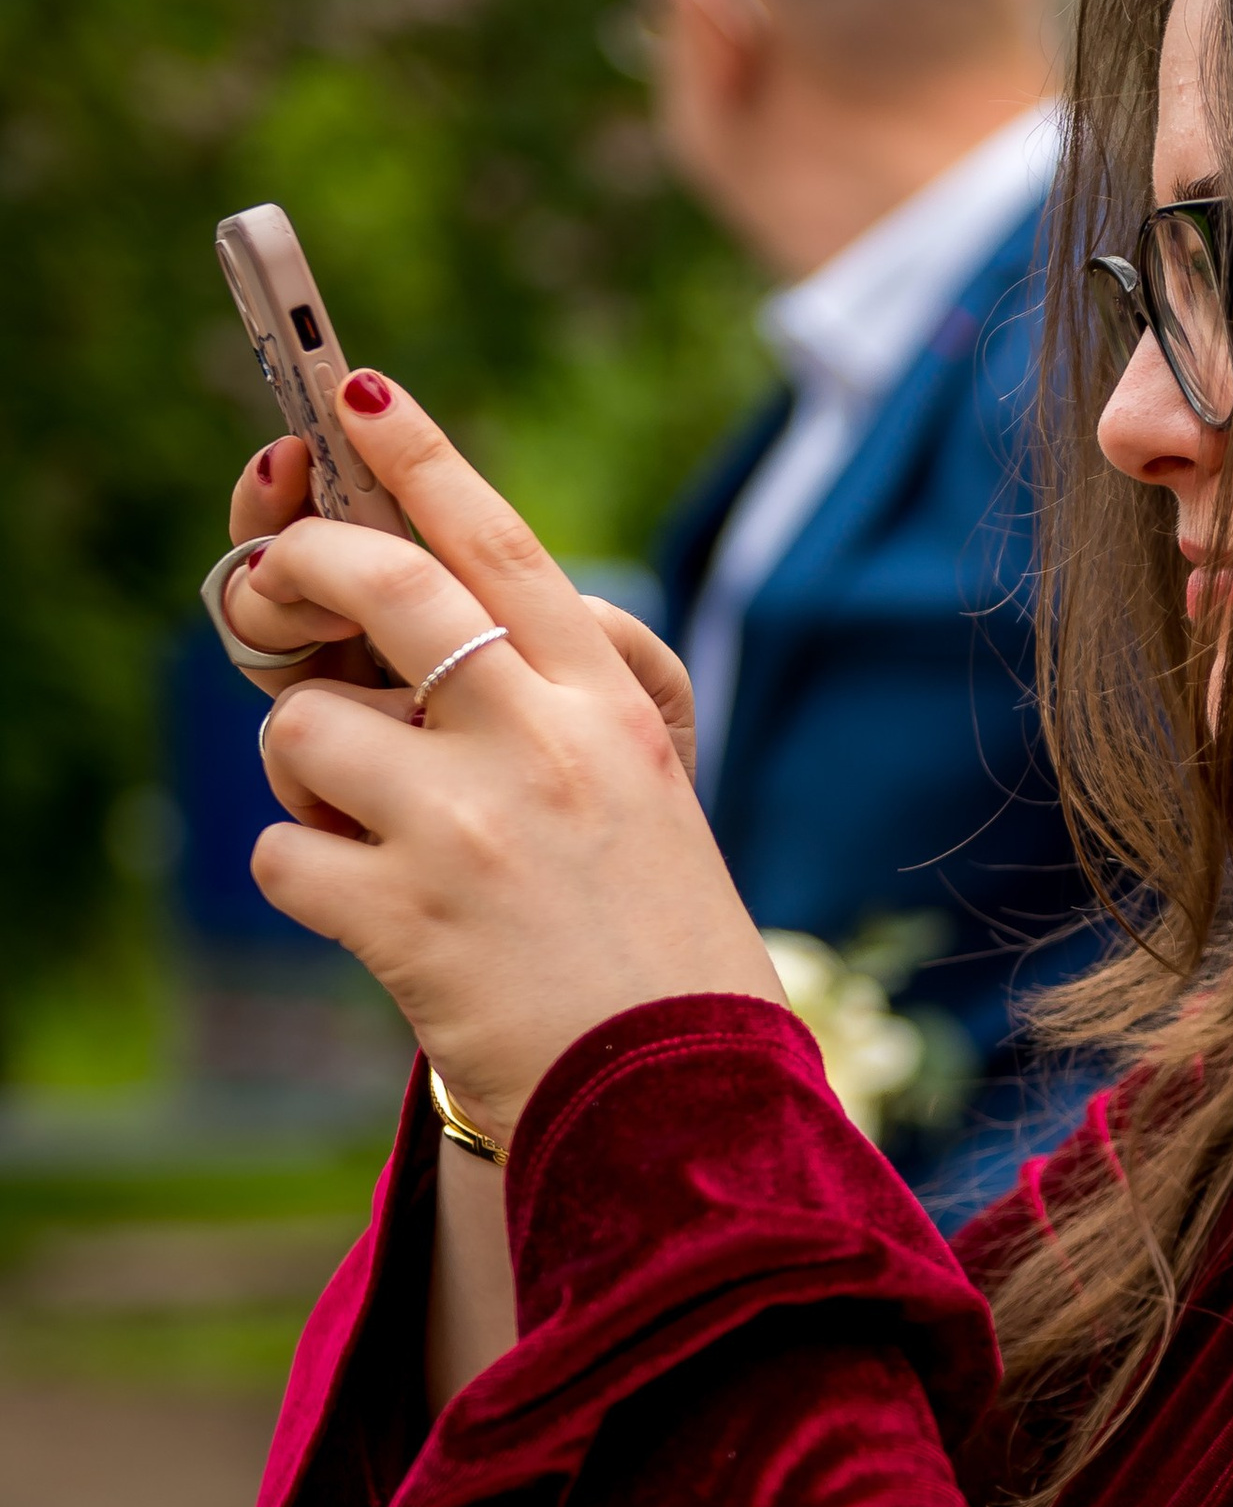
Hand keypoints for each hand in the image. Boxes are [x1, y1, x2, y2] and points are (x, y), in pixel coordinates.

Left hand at [247, 379, 776, 1143]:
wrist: (689, 1109)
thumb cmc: (658, 952)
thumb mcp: (641, 799)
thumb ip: (548, 708)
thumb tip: (399, 636)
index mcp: (611, 709)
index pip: (501, 546)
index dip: (419, 459)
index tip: (356, 396)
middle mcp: (543, 744)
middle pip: (381, 589)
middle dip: (294, 568)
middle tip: (269, 587)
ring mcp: (470, 828)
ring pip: (303, 729)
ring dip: (305, 776)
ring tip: (366, 832)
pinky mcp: (407, 918)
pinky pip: (282, 850)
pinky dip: (303, 877)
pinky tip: (369, 915)